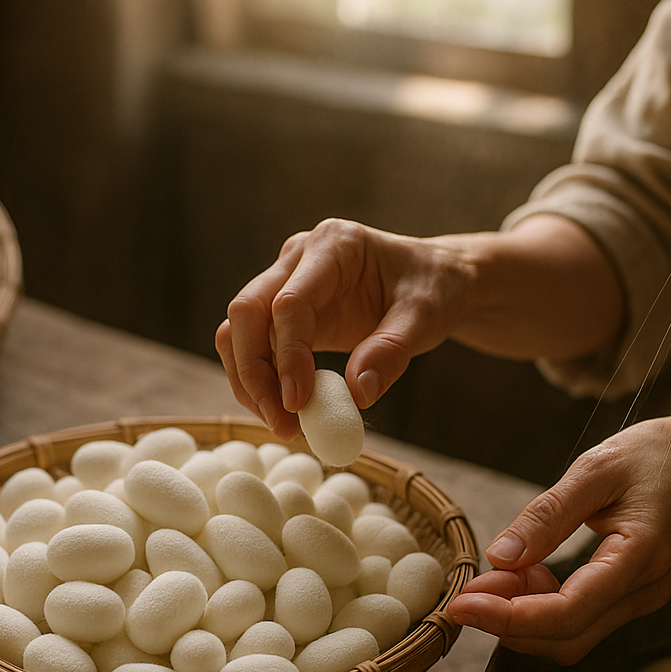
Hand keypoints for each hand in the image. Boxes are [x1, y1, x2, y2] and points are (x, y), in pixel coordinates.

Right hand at [215, 219, 474, 439]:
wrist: (432, 281)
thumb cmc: (431, 289)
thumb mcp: (426, 318)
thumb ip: (392, 352)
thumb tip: (358, 396)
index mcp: (333, 245)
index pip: (289, 302)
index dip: (288, 355)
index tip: (298, 402)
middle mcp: (298, 259)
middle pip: (246, 312)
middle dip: (255, 372)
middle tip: (282, 423)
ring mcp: (284, 283)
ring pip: (238, 332)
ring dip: (250, 382)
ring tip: (283, 426)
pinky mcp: (282, 313)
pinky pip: (253, 348)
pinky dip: (260, 383)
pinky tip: (285, 413)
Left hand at [446, 405, 670, 663]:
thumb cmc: (657, 454)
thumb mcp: (596, 468)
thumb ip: (548, 515)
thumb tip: (499, 557)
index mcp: (640, 557)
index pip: (567, 613)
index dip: (507, 618)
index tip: (460, 605)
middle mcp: (644, 591)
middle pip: (564, 639)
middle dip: (506, 623)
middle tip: (468, 589)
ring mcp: (641, 600)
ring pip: (570, 637)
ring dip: (521, 618)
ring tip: (496, 574)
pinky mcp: (631, 597)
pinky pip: (580, 620)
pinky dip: (541, 608)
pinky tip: (525, 574)